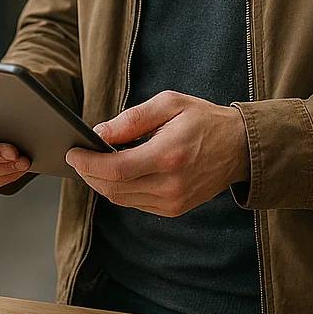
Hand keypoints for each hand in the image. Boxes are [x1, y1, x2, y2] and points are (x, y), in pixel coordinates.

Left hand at [64, 91, 248, 216]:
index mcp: (168, 156)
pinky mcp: (174, 209)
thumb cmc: (204, 120)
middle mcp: (170, 185)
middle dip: (89, 173)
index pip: (115, 169)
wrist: (240, 147)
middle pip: (113, 188)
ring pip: (121, 199)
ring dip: (101, 183)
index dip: (87, 163)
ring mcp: (173, 202)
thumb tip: (99, 134)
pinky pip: (135, 203)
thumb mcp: (169, 104)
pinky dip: (120, 189)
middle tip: (77, 157)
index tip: (72, 153)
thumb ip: (131, 119)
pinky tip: (115, 173)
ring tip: (92, 163)